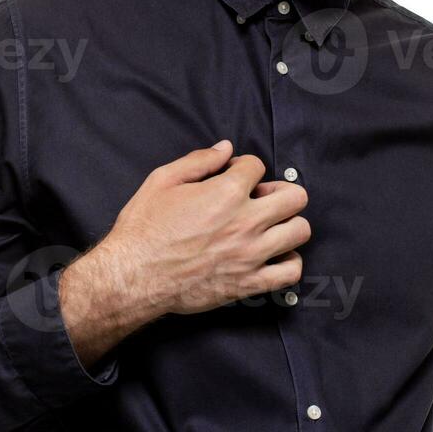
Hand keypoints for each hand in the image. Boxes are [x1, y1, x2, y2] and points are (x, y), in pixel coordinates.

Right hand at [103, 139, 311, 315]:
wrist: (132, 276)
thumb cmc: (144, 228)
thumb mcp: (163, 181)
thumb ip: (199, 161)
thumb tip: (226, 149)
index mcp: (227, 192)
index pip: (257, 166)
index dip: (244, 167)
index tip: (234, 176)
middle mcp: (246, 221)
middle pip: (296, 197)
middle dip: (280, 192)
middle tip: (261, 198)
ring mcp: (251, 254)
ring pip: (300, 231)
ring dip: (288, 223)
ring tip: (270, 226)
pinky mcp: (249, 283)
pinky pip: (291, 272)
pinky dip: (288, 262)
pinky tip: (273, 255)